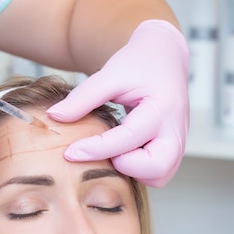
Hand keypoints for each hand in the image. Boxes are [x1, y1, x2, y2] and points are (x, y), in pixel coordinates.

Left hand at [46, 20, 188, 186]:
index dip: (96, 149)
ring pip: (159, 176)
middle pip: (156, 168)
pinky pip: (159, 173)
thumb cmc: (138, 64)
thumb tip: (54, 117)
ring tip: (114, 152)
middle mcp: (175, 129)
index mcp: (162, 107)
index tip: (70, 152)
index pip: (128, 138)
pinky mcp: (174, 149)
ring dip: (133, 172)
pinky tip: (124, 153)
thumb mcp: (110, 74)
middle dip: (125, 167)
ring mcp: (179, 141)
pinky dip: (139, 170)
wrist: (164, 57)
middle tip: (105, 152)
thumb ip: (83, 97)